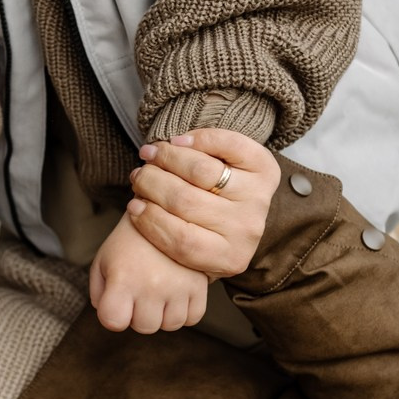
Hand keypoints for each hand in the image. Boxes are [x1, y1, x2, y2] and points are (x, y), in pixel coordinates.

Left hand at [89, 211, 208, 333]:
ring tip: (159, 289)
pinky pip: (193, 317)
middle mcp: (152, 285)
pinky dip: (185, 310)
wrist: (162, 212)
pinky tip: (176, 292)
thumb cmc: (128, 242)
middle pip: (144, 326)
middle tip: (140, 290)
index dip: (112, 315)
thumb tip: (114, 319)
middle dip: (139, 314)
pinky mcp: (200, 285)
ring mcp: (179, 286)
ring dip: (163, 313)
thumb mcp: (102, 262)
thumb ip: (99, 294)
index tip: (117, 300)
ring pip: (170, 324)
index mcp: (124, 277)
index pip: (113, 321)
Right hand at [128, 129, 280, 277]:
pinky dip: (200, 139)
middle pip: (186, 201)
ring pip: (202, 172)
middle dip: (152, 182)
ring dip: (168, 158)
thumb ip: (164, 232)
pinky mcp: (266, 170)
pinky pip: (230, 146)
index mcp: (228, 259)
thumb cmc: (200, 226)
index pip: (182, 240)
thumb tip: (136, 206)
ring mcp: (259, 201)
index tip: (132, 205)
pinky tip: (179, 142)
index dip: (151, 220)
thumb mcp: (185, 242)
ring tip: (151, 155)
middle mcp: (247, 231)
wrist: (239, 206)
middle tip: (137, 174)